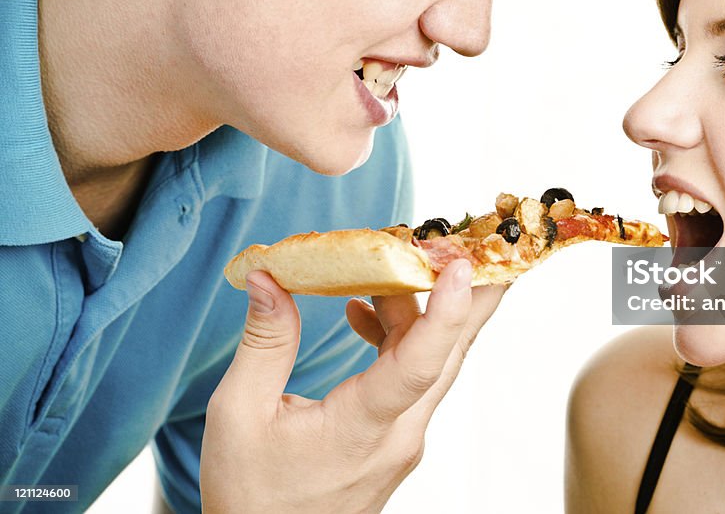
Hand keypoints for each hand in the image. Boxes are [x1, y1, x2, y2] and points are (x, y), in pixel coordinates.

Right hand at [200, 259, 505, 512]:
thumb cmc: (253, 496)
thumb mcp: (239, 415)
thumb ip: (264, 342)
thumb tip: (270, 277)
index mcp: (361, 429)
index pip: (417, 366)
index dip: (444, 312)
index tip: (463, 264)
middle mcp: (399, 433)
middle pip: (450, 353)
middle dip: (473, 292)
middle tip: (484, 237)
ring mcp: (404, 438)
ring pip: (433, 360)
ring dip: (425, 307)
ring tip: (401, 258)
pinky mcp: (396, 437)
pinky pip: (412, 376)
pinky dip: (398, 336)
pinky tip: (363, 311)